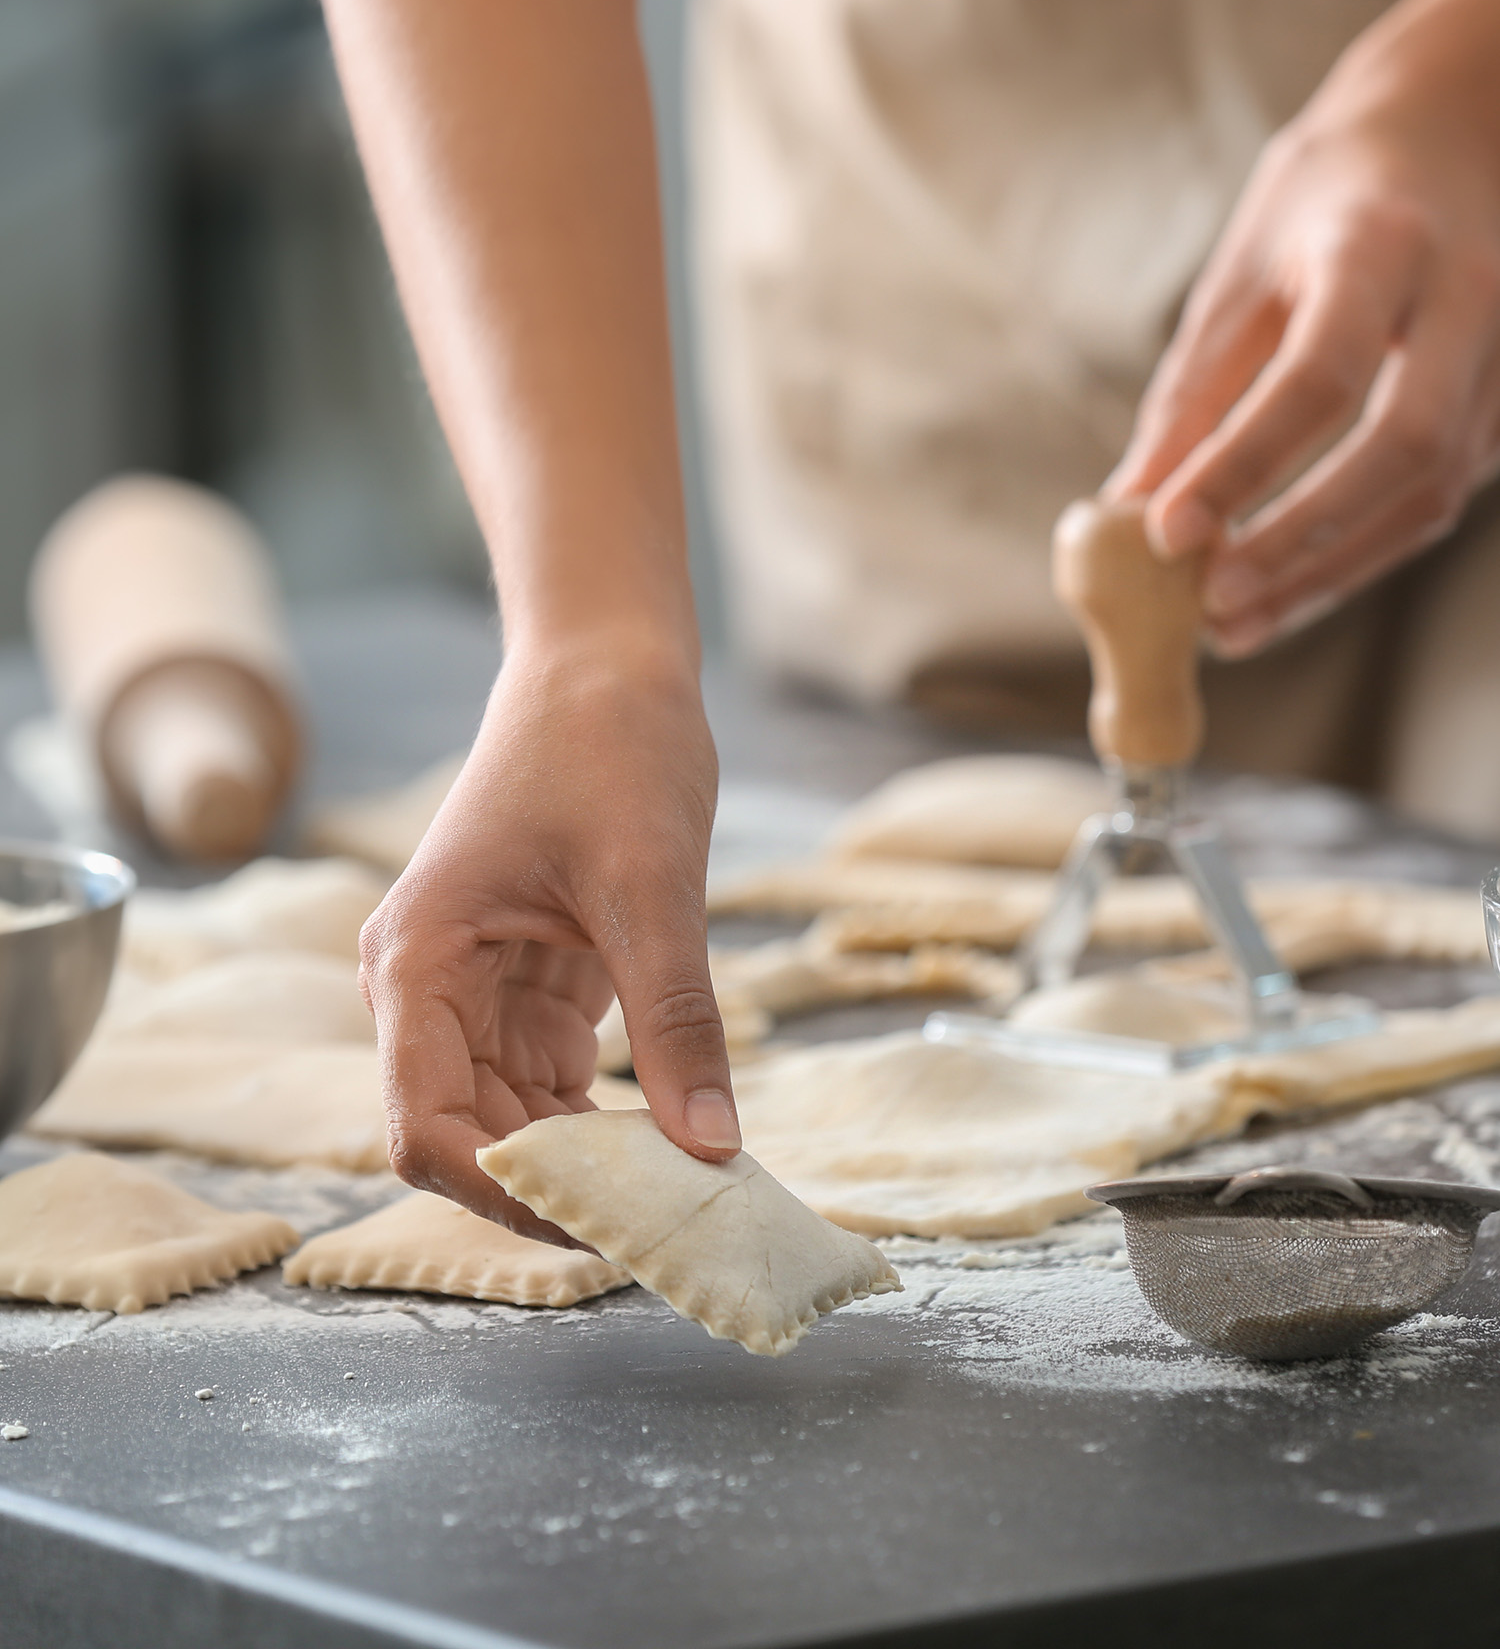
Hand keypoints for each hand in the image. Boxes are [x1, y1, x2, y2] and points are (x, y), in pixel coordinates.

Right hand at [356, 642, 737, 1241]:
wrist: (609, 668)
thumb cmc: (609, 750)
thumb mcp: (652, 890)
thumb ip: (677, 1024)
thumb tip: (712, 1151)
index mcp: (418, 961)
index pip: (425, 1125)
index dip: (504, 1192)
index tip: (606, 1227)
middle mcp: (426, 989)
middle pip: (466, 1136)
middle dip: (556, 1189)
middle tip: (666, 1229)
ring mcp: (473, 992)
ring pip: (512, 1121)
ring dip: (586, 1164)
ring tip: (680, 1198)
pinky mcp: (526, 988)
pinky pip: (551, 1086)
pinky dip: (605, 1123)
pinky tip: (672, 1145)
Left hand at [1109, 8, 1499, 655]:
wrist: (1455, 126)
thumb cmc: (1325, 201)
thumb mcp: (1242, 272)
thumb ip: (1192, 394)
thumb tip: (1127, 509)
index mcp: (1382, 245)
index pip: (1319, 374)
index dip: (1243, 463)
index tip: (1164, 533)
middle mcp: (1471, 297)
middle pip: (1402, 447)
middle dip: (1301, 539)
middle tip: (1211, 605)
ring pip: (1431, 494)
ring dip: (1328, 574)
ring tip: (1231, 628)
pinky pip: (1436, 502)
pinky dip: (1355, 558)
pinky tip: (1284, 594)